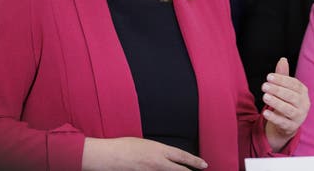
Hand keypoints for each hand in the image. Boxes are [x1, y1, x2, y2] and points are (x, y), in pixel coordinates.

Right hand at [82, 137, 207, 170]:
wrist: (109, 155)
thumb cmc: (125, 146)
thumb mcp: (146, 144)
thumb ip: (158, 151)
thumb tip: (166, 157)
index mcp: (160, 150)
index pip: (182, 157)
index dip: (195, 161)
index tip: (204, 165)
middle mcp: (158, 163)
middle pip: (179, 170)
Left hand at [262, 57, 309, 151]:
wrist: (288, 123)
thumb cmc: (286, 101)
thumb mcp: (285, 88)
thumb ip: (283, 75)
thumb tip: (283, 59)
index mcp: (303, 92)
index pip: (294, 84)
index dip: (282, 80)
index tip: (269, 77)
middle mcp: (304, 104)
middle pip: (291, 96)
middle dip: (277, 90)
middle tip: (264, 86)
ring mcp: (299, 117)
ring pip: (288, 109)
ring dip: (276, 102)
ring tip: (265, 96)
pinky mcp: (291, 127)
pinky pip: (283, 122)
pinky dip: (274, 117)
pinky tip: (265, 112)